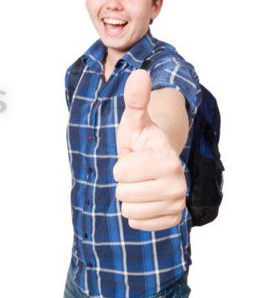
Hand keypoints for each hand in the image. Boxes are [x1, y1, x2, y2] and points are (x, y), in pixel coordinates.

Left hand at [114, 69, 185, 230]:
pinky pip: (138, 225)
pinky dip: (136, 214)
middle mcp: (177, 182)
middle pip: (123, 194)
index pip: (119, 173)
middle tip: (136, 173)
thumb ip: (135, 100)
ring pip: (128, 211)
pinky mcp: (173, 219)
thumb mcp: (134, 121)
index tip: (133, 157)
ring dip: (128, 198)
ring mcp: (177, 202)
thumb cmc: (140, 141)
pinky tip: (145, 199)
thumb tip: (139, 73)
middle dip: (123, 183)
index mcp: (166, 159)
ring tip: (140, 184)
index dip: (119, 164)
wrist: (156, 162)